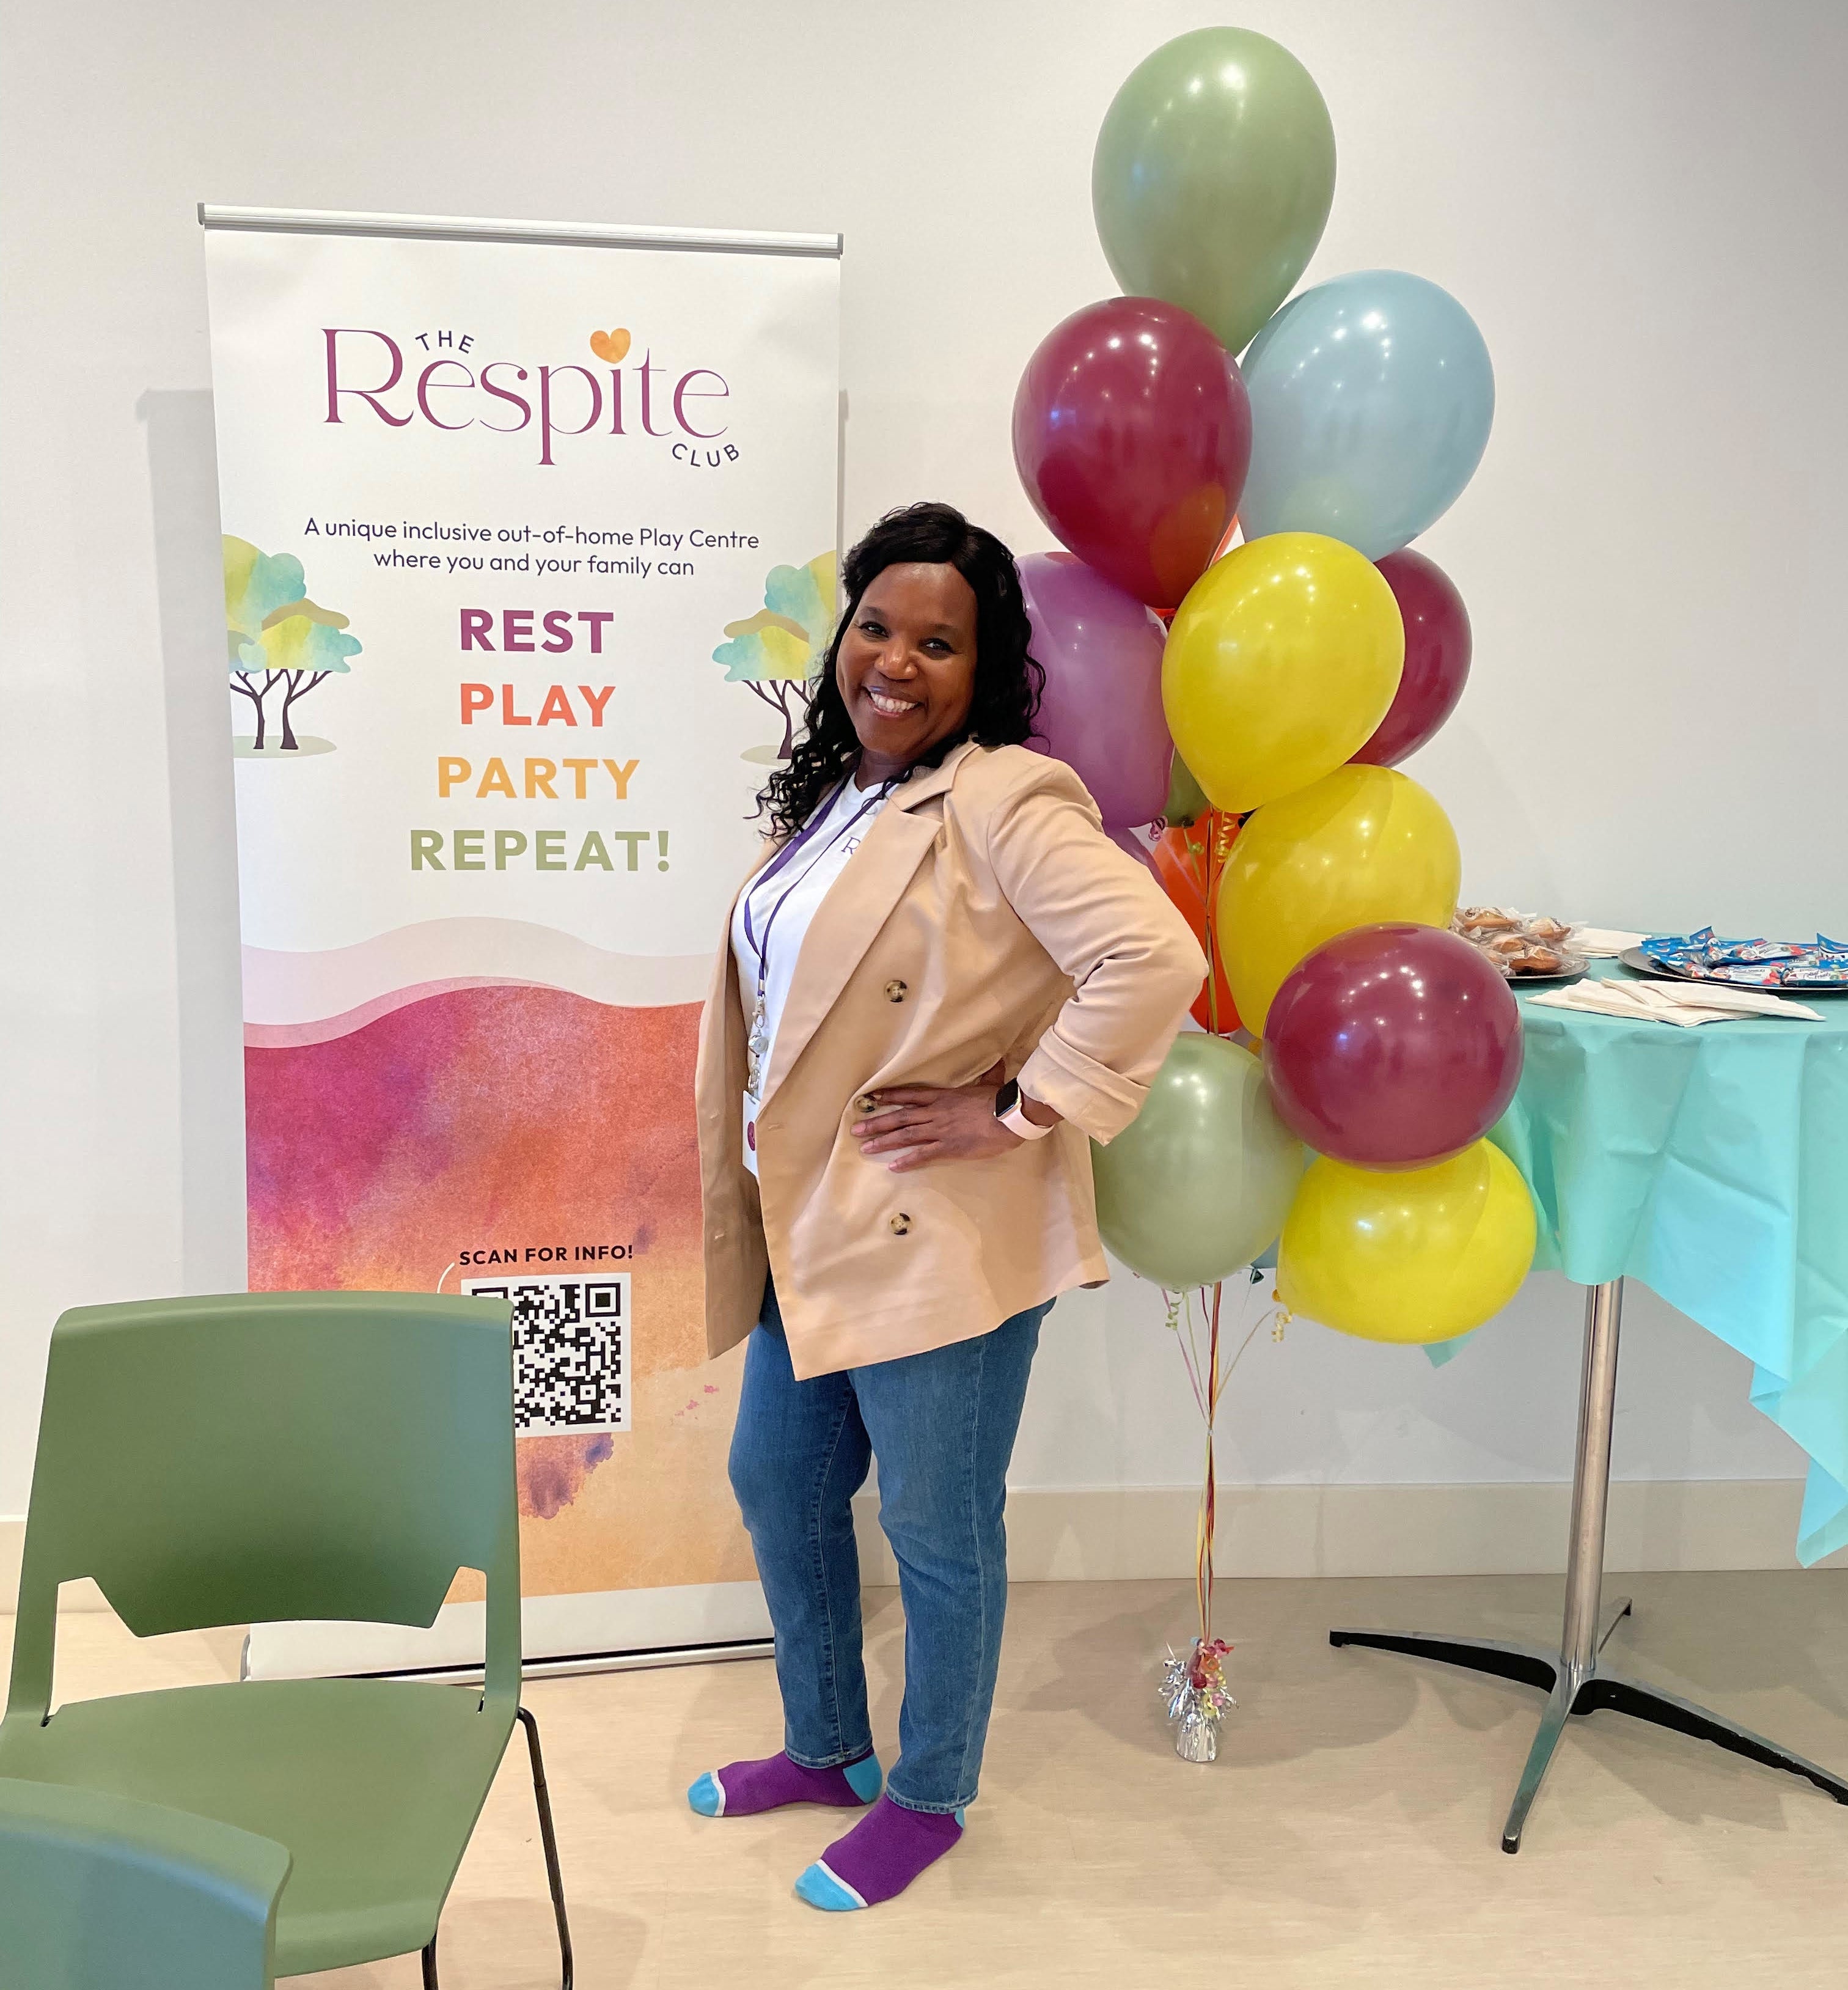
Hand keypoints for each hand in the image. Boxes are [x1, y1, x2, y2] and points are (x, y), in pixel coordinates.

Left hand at [849, 1060, 1060, 1172]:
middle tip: (856, 1129)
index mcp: (943, 1097)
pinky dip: (907, 1161)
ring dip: (884, 1142)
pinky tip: (893, 1167)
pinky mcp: (948, 1147)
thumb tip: (998, 1060)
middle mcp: (936, 1113)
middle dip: (876, 1123)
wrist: (1009, 1116)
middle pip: (900, 1117)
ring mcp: (940, 1130)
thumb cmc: (1000, 1100)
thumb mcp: (992, 1083)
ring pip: (905, 1136)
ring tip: (866, 1148)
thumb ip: (990, 1075)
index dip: (890, 1097)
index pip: (910, 1095)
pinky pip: (923, 1155)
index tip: (871, 1098)